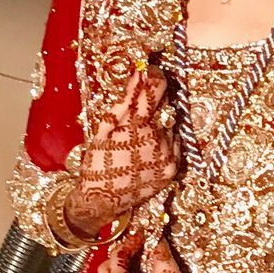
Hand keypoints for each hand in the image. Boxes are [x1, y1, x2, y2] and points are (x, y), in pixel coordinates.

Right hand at [70, 68, 179, 232]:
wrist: (103, 200)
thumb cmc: (98, 162)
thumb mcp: (104, 128)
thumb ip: (125, 100)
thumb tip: (138, 74)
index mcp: (138, 125)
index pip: (156, 88)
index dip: (154, 76)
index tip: (150, 72)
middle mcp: (158, 138)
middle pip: (166, 106)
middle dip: (154, 103)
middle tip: (140, 109)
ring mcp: (168, 154)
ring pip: (171, 125)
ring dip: (159, 124)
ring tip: (140, 136)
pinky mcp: (173, 168)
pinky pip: (175, 144)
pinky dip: (164, 141)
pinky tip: (148, 149)